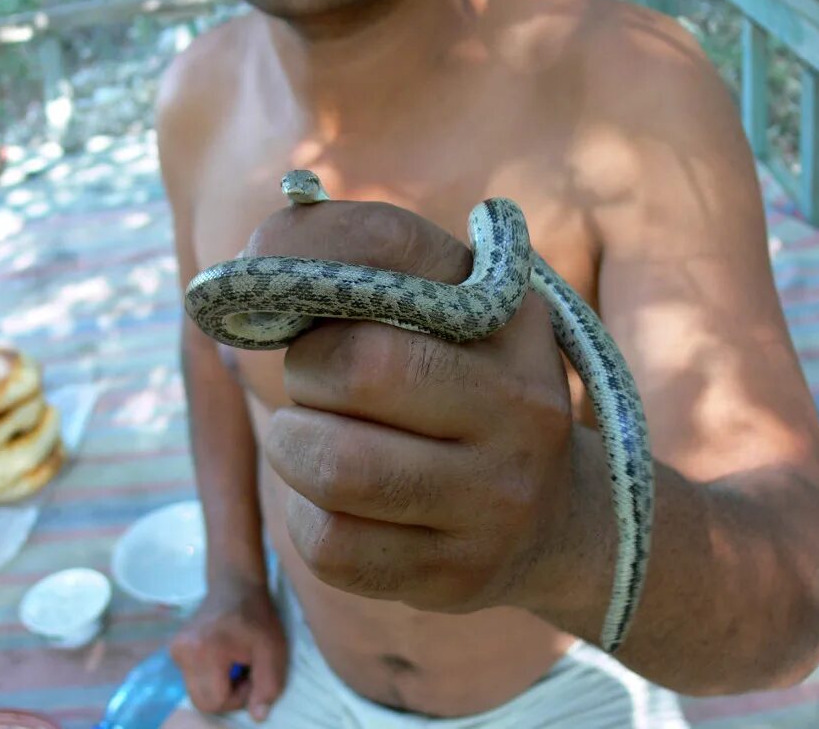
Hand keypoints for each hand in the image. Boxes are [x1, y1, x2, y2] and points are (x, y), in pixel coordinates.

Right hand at [171, 576, 287, 721]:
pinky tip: (223, 659)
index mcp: (204, 651)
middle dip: (227, 696)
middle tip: (245, 672)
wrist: (235, 585)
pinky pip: (192, 679)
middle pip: (202, 702)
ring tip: (235, 664)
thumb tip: (257, 717)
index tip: (253, 674)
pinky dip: (209, 678)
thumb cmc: (257, 616)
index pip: (216, 701)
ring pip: (196, 693)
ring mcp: (175, 650)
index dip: (239, 697)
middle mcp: (183, 652)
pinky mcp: (174, 649)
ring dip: (218, 687)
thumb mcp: (273, 650)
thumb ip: (268, 686)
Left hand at [250, 199, 576, 613]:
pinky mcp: (455, 572)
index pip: (389, 245)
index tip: (278, 286)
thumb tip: (262, 246)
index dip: (305, 253)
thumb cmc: (473, 394)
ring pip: (335, 466)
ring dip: (294, 447)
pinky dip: (306, 517)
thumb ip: (373, 263)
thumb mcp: (454, 314)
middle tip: (314, 381)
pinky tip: (333, 502)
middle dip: (306, 371)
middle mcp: (522, 406)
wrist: (556, 519)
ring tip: (311, 440)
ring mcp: (496, 499)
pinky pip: (333, 545)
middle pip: (358, 365)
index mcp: (512, 319)